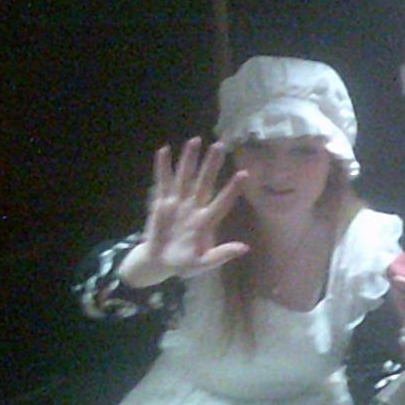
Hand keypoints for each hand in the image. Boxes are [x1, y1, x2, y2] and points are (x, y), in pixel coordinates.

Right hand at [120, 139, 249, 286]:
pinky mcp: (162, 202)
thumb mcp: (203, 263)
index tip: (244, 174)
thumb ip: (221, 255)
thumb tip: (245, 248)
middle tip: (220, 145)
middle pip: (204, 181)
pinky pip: (163, 181)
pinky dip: (163, 167)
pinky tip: (164, 150)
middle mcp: (194, 207)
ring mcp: (178, 202)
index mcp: (206, 221)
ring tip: (195, 140)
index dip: (232, 189)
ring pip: (185, 176)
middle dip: (212, 164)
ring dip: (190, 159)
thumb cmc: (184, 263)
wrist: (160, 262)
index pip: (222, 201)